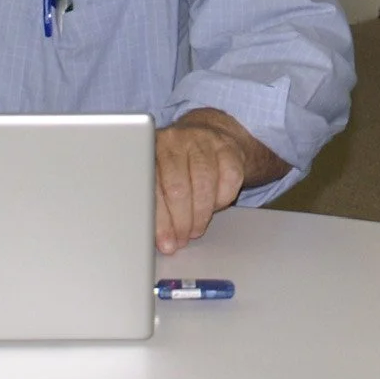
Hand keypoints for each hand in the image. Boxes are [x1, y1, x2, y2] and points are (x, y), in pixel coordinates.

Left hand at [155, 111, 258, 253]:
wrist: (207, 136)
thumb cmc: (177, 167)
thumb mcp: (158, 179)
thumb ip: (153, 204)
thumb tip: (157, 239)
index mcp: (151, 150)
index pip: (152, 189)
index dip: (160, 221)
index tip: (165, 242)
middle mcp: (176, 141)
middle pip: (177, 188)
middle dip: (181, 222)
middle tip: (182, 239)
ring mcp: (203, 141)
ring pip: (204, 185)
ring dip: (201, 216)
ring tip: (196, 229)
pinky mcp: (228, 147)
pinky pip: (228, 180)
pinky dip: (222, 200)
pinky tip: (213, 206)